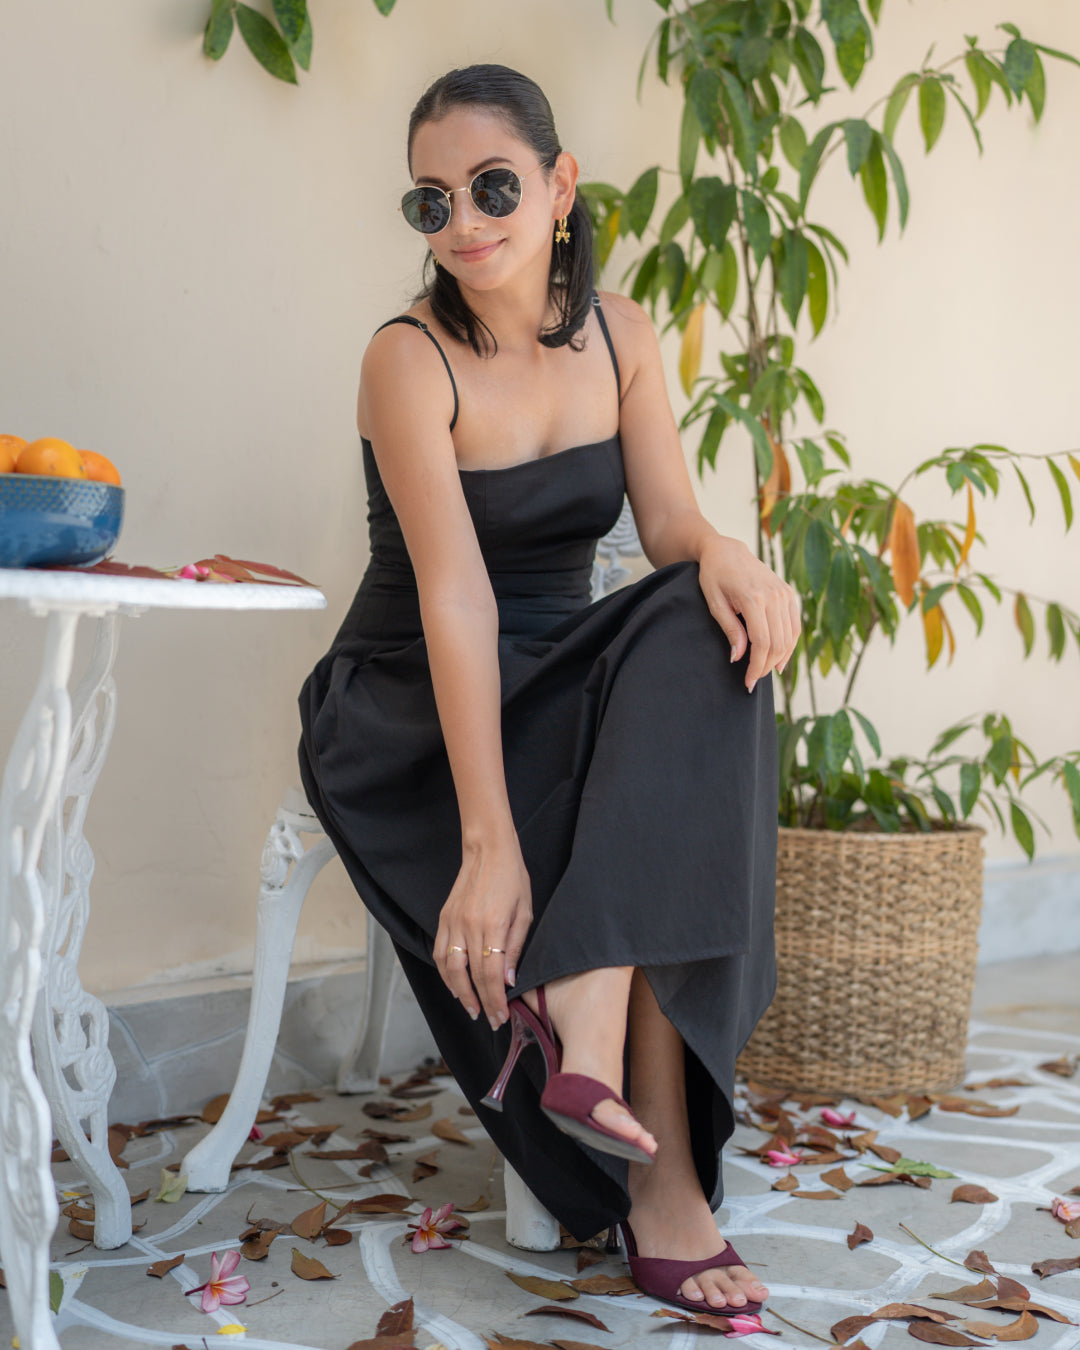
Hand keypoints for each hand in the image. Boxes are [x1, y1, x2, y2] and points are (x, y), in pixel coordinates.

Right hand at [433, 829, 532, 1028]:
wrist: (488, 849)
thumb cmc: (512, 878)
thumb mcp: (525, 912)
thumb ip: (515, 948)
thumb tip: (508, 981)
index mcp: (493, 925)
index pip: (490, 975)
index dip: (494, 1000)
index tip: (500, 1016)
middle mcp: (469, 926)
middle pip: (469, 976)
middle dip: (479, 1002)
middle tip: (488, 1019)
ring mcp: (453, 922)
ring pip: (449, 968)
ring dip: (459, 992)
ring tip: (471, 1007)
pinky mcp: (444, 917)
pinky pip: (440, 952)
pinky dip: (445, 973)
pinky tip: (455, 984)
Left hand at [697, 534, 800, 691]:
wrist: (727, 551)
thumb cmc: (714, 576)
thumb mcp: (715, 603)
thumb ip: (730, 630)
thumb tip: (738, 657)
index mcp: (754, 598)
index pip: (762, 643)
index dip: (756, 667)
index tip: (748, 682)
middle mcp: (774, 596)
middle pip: (778, 643)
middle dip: (766, 666)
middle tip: (753, 680)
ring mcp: (784, 594)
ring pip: (789, 637)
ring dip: (779, 659)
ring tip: (764, 672)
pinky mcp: (788, 594)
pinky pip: (794, 626)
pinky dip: (789, 645)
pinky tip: (780, 659)